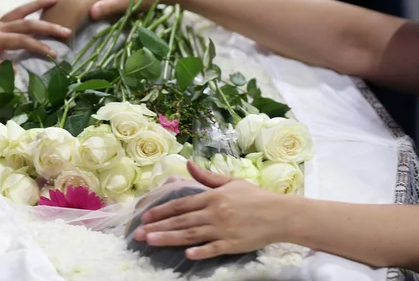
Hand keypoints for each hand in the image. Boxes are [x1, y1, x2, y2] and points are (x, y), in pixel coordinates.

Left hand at [0, 0, 71, 75]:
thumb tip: (15, 71)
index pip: (21, 41)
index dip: (39, 47)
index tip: (54, 54)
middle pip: (27, 24)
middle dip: (48, 27)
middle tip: (67, 30)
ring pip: (22, 13)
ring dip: (40, 6)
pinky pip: (15, 14)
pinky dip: (29, 9)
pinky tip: (36, 9)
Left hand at [135, 161, 283, 259]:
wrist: (279, 214)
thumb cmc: (255, 197)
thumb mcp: (231, 182)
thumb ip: (207, 177)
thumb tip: (188, 164)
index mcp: (213, 196)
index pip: (182, 204)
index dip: (162, 210)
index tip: (145, 215)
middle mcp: (215, 212)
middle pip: (181, 220)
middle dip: (158, 226)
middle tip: (138, 233)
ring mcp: (223, 229)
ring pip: (191, 235)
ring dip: (169, 238)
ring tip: (151, 241)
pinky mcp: (232, 244)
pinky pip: (213, 249)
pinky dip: (200, 252)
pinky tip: (186, 255)